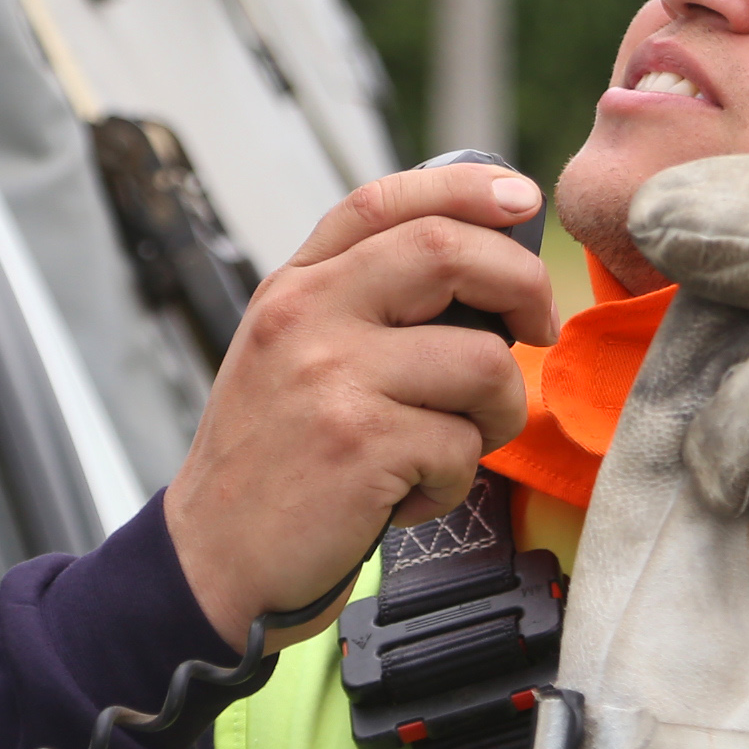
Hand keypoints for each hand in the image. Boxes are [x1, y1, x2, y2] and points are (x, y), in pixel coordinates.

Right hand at [164, 162, 554, 648]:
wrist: (210, 561)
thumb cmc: (272, 462)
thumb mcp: (292, 356)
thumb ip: (362, 305)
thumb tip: (484, 269)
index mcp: (296, 289)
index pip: (384, 201)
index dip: (465, 187)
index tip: (521, 200)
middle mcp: (307, 317)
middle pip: (448, 251)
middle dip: (523, 285)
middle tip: (538, 328)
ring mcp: (332, 378)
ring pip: (482, 361)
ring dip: (496, 413)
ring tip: (453, 445)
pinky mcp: (361, 445)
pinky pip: (462, 445)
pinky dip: (454, 480)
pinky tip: (407, 494)